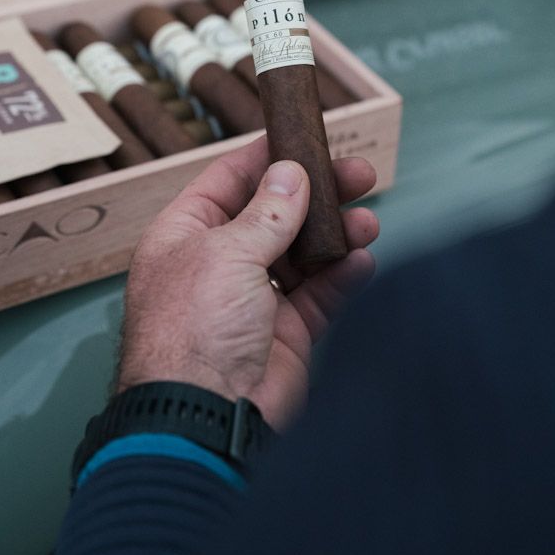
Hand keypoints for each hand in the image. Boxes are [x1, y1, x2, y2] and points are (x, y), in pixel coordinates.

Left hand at [118, 135, 377, 429]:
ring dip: (336, 235)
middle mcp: (219, 264)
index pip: (229, 182)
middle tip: (360, 174)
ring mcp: (254, 301)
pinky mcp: (286, 335)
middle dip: (317, 194)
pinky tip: (363, 261)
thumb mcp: (227, 253)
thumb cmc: (195, 329)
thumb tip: (291, 173)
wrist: (206, 418)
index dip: (267, 157)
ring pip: (303, 254)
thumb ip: (267, 212)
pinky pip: (320, 296)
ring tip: (368, 222)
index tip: (305, 135)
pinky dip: (343, 278)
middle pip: (275, 214)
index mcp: (186, 236)